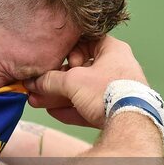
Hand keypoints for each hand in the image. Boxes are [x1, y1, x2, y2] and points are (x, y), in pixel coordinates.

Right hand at [25, 36, 147, 127]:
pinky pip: (90, 106)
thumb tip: (34, 83)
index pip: (86, 42)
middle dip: (56, 81)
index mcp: (113, 50)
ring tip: (38, 101)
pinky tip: (54, 112)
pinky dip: (72, 108)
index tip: (55, 60)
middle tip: (39, 86)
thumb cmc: (107, 91)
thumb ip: (50, 80)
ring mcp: (117, 89)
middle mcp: (117, 67)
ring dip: (60, 96)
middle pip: (81, 70)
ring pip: (83, 90)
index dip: (68, 51)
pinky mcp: (115, 109)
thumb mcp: (72, 81)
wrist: (129, 122)